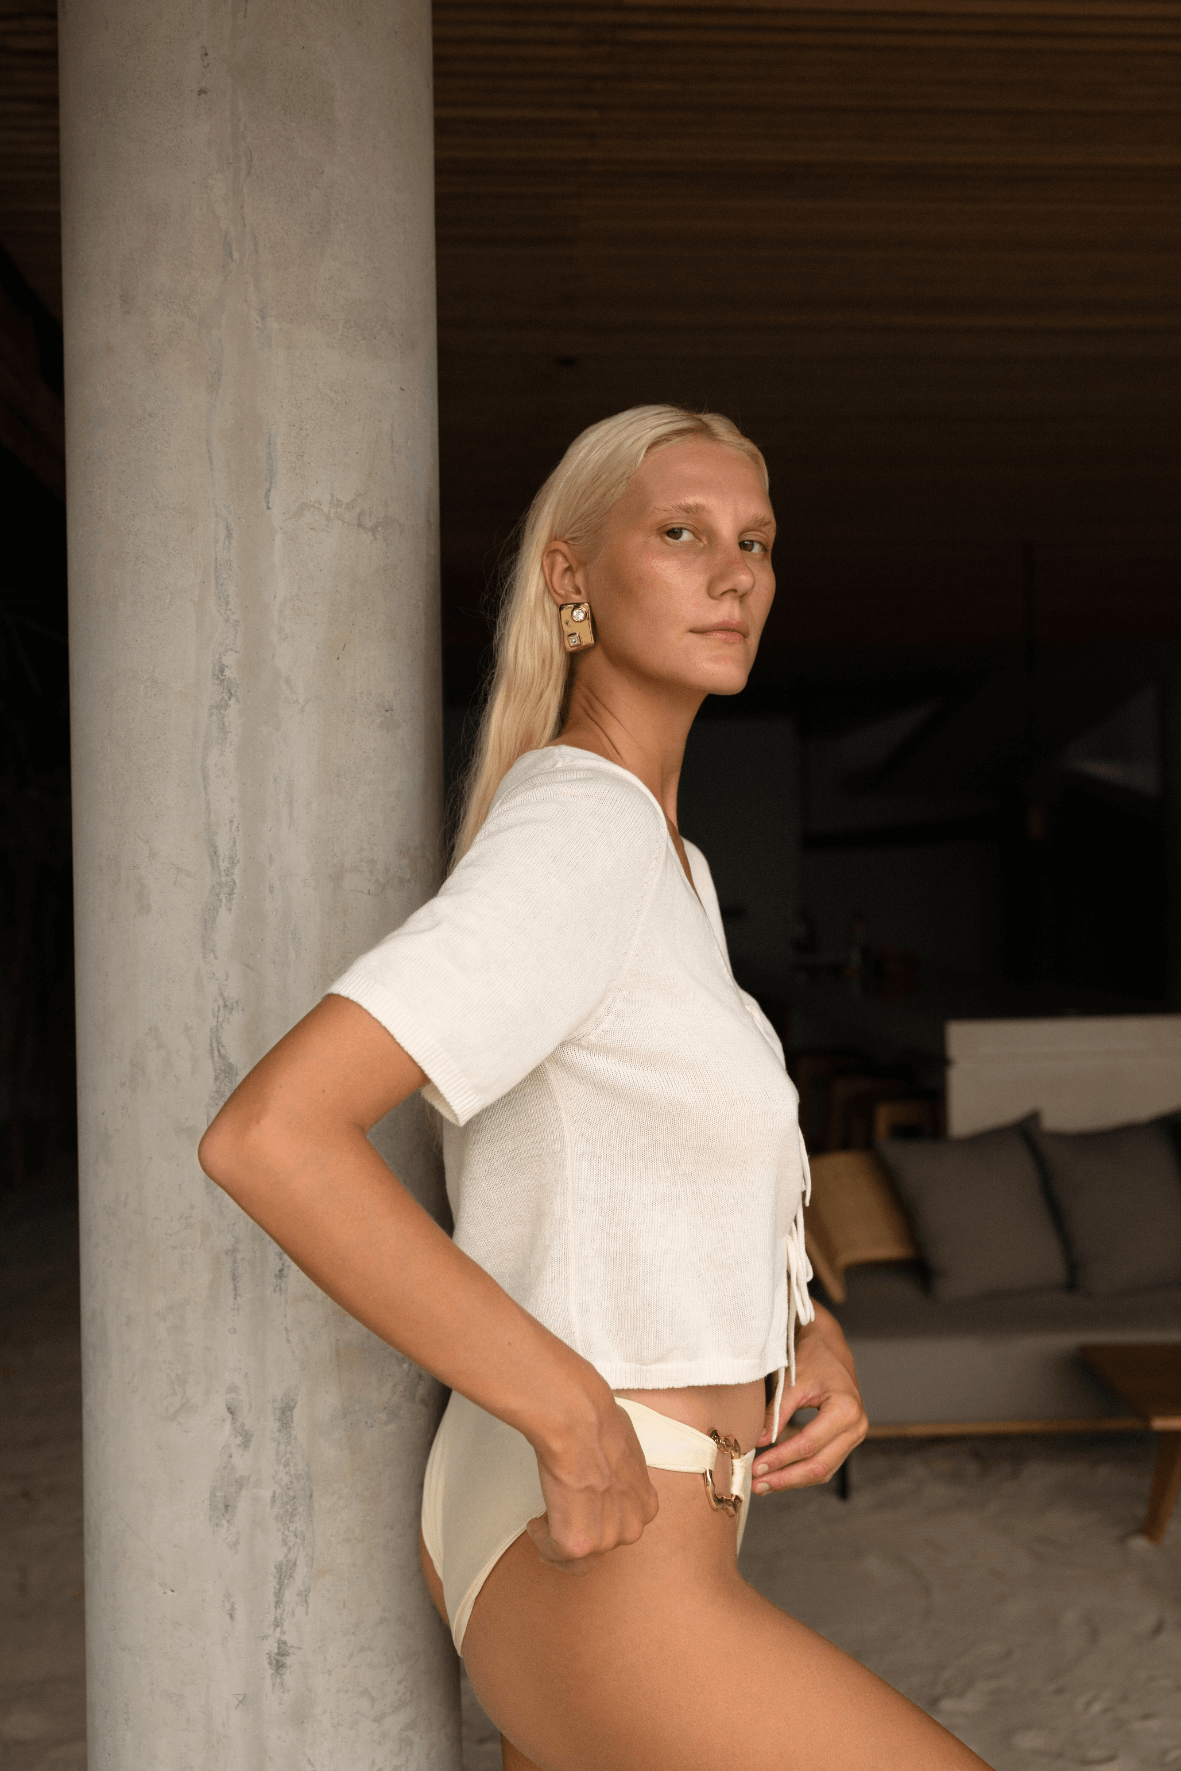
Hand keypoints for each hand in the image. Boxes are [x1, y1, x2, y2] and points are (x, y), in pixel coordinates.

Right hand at [524, 1389, 659, 1574]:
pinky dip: (540, 1538)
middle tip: (559, 1521)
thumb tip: (607, 1462)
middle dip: (580, 1533)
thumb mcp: (626, 1448)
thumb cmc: (598, 1422)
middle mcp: (632, 1527)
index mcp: (645, 1505)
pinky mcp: (577, 1544)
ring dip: (557, 1540)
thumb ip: (620, 1470)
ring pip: (577, 1557)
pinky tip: (536, 1523)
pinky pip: (553, 1552)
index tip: (583, 1513)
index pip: (622, 1527)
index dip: (598, 1520)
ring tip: (544, 1524)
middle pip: (601, 1544)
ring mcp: (606, 1539)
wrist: (577, 1422)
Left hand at [750, 1303, 866, 1493]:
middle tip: (758, 1485)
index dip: (780, 1459)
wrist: (829, 1346)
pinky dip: (802, 1472)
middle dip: (786, 1479)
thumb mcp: (792, 1381)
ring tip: (764, 1485)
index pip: (808, 1445)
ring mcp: (855, 1436)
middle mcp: (856, 1427)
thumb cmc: (812, 1358)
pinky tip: (780, 1475)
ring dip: (793, 1480)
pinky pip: (825, 1463)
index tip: (757, 1467)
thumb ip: (776, 1412)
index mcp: (846, 1410)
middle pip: (819, 1466)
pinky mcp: (847, 1440)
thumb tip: (757, 1442)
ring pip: (823, 1470)